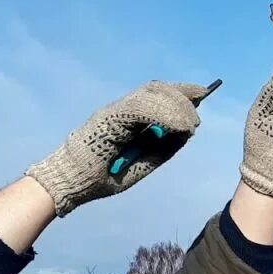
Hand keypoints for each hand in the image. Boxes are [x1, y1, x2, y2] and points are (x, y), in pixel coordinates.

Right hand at [27, 81, 214, 215]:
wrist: (69, 184)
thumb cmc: (103, 177)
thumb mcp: (142, 164)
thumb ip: (162, 149)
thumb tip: (187, 133)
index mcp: (128, 117)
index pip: (157, 93)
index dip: (180, 90)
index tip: (202, 93)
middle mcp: (120, 109)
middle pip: (156, 89)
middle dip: (182, 97)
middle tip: (197, 118)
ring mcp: (113, 112)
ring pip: (151, 95)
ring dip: (176, 106)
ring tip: (190, 125)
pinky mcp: (107, 119)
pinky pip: (140, 108)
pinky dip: (164, 114)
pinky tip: (178, 126)